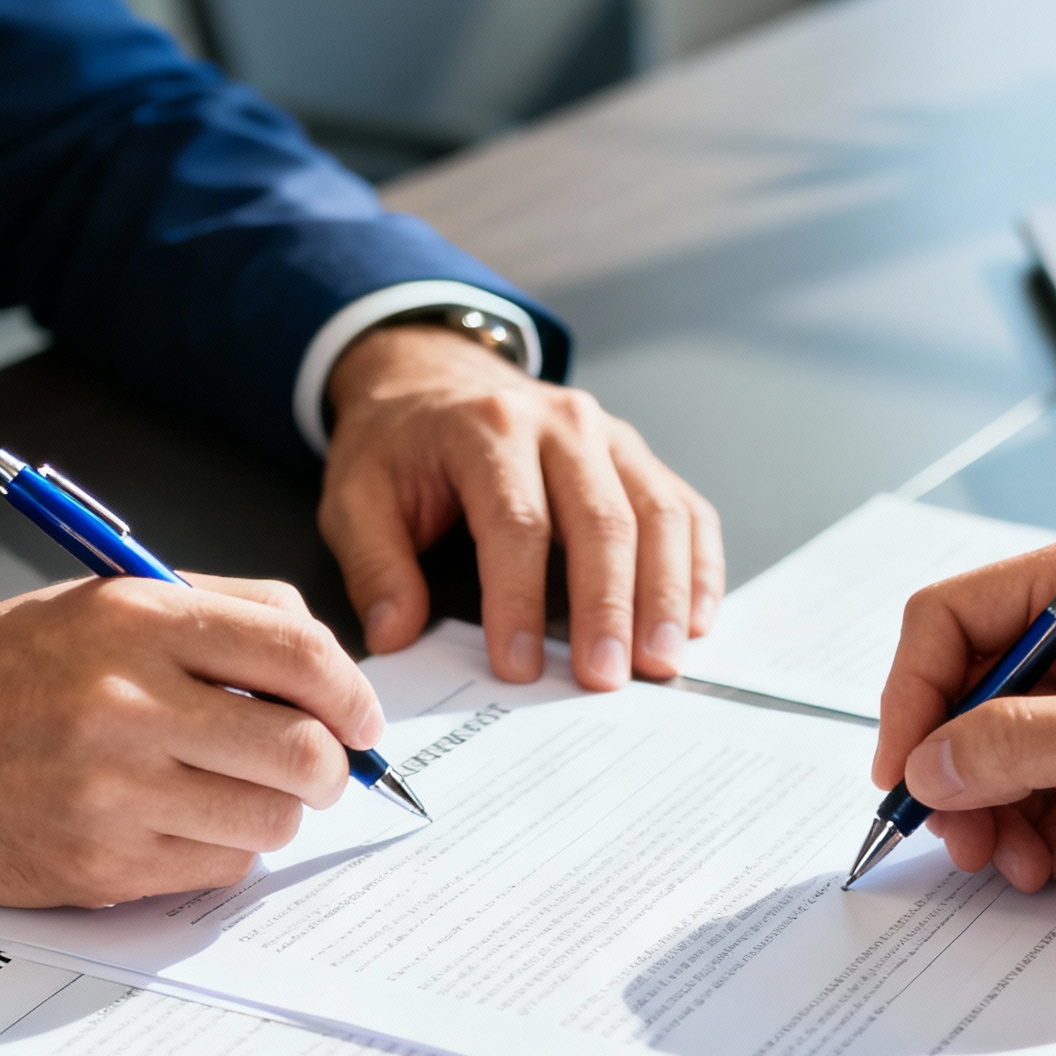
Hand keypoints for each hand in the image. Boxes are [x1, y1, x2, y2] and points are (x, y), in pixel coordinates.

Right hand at [0, 574, 382, 905]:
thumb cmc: (2, 671)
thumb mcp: (105, 602)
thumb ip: (222, 613)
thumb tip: (328, 662)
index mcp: (140, 620)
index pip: (301, 652)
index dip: (353, 693)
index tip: (360, 717)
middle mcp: (130, 702)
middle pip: (303, 749)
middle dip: (332, 765)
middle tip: (319, 767)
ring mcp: (115, 790)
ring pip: (272, 818)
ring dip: (276, 811)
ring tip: (236, 792)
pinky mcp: (101, 862)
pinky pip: (219, 867)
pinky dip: (223, 850)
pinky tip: (181, 823)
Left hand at [319, 325, 724, 687]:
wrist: (434, 378)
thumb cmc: (400, 445)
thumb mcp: (356, 496)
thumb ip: (375, 567)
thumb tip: (400, 635)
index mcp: (488, 429)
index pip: (517, 522)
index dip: (520, 600)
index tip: (519, 667)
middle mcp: (562, 423)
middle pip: (603, 519)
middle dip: (608, 607)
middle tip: (607, 678)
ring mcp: (611, 437)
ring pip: (658, 515)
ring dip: (665, 595)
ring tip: (660, 662)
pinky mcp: (639, 458)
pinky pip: (686, 511)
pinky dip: (699, 567)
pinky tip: (696, 621)